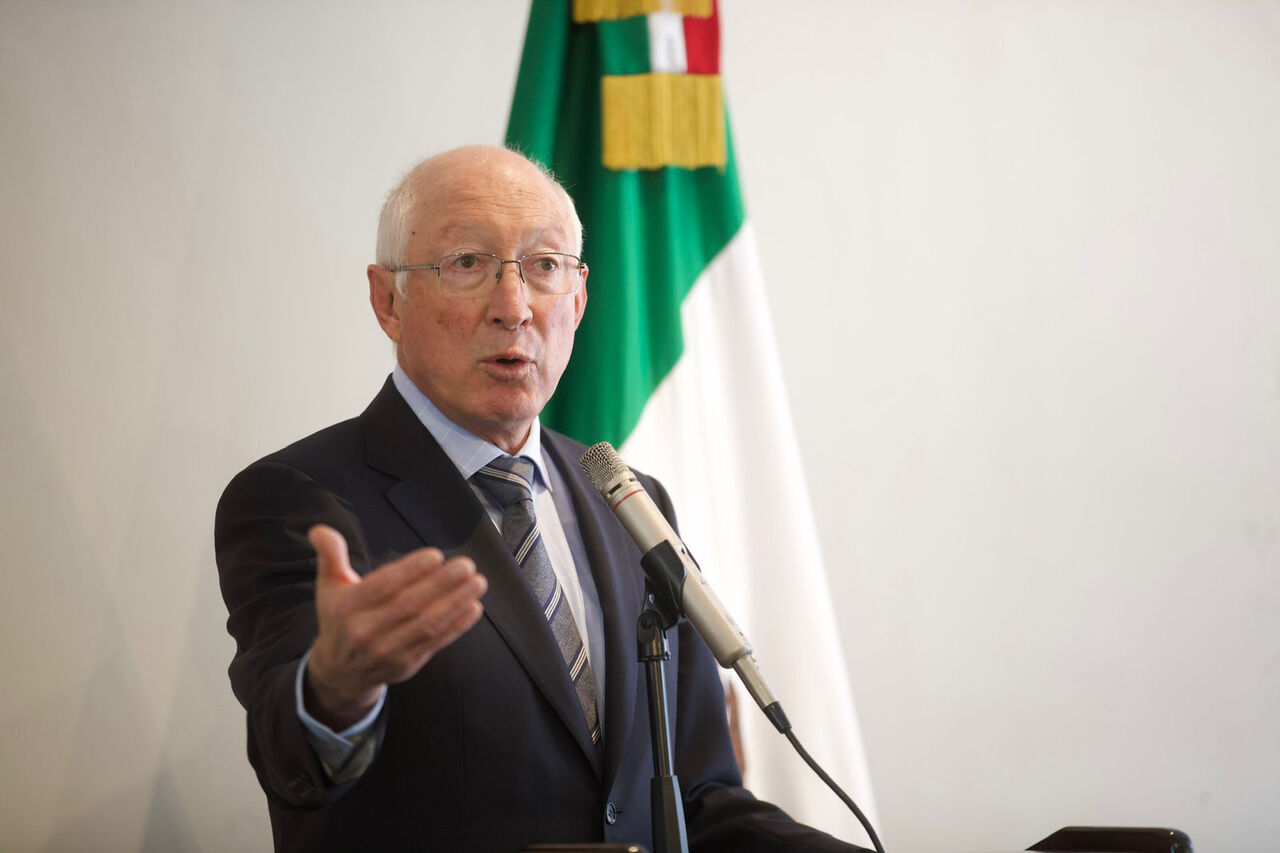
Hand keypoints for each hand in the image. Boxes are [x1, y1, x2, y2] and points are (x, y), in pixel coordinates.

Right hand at [303, 524, 487, 729]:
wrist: (339, 672)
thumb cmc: (339, 619)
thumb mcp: (329, 587)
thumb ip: (330, 556)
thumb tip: (320, 530)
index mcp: (346, 608)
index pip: (382, 586)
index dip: (410, 571)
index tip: (436, 555)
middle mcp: (365, 631)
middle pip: (409, 605)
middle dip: (441, 584)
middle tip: (465, 564)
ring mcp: (388, 651)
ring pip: (427, 625)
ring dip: (456, 603)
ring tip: (478, 582)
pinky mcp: (406, 665)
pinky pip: (435, 643)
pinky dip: (457, 627)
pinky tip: (474, 607)